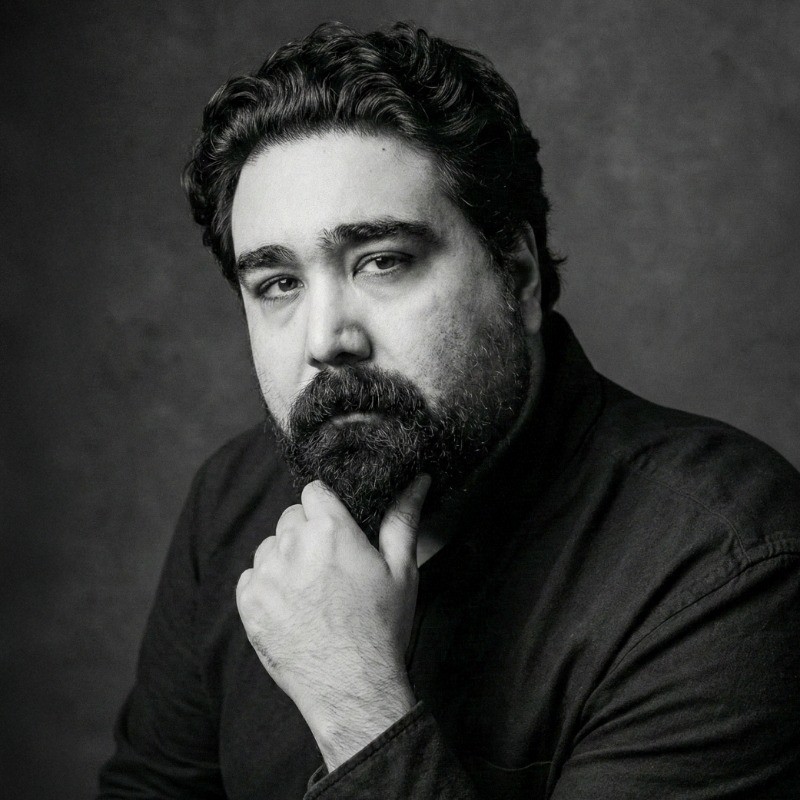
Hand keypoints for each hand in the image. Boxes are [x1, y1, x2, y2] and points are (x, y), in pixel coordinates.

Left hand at [236, 474, 430, 768]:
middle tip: (330, 563)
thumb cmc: (382, 627)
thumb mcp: (402, 569)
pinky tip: (292, 606)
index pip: (314, 490)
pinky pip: (252, 576)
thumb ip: (403, 518)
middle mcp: (291, 545)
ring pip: (270, 545)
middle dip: (308, 531)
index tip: (337, 526)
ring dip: (286, 557)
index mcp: (329, 530)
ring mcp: (266, 576)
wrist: (352, 689)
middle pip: (291, 517)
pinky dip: (268, 584)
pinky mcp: (248, 604)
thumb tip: (418, 479)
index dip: (327, 506)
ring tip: (311, 588)